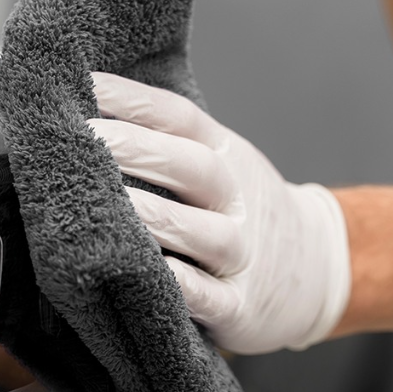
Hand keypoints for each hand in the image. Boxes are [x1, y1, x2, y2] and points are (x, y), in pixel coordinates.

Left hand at [88, 72, 350, 353]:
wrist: (315, 269)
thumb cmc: (236, 209)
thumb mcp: (218, 163)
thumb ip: (166, 142)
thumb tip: (90, 110)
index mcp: (226, 155)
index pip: (179, 118)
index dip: (132, 99)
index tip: (82, 85)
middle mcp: (237, 198)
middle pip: (190, 166)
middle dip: (133, 149)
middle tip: (77, 138)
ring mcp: (242, 253)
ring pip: (201, 232)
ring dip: (153, 216)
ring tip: (102, 204)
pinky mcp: (239, 306)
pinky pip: (210, 297)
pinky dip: (183, 286)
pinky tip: (148, 272)